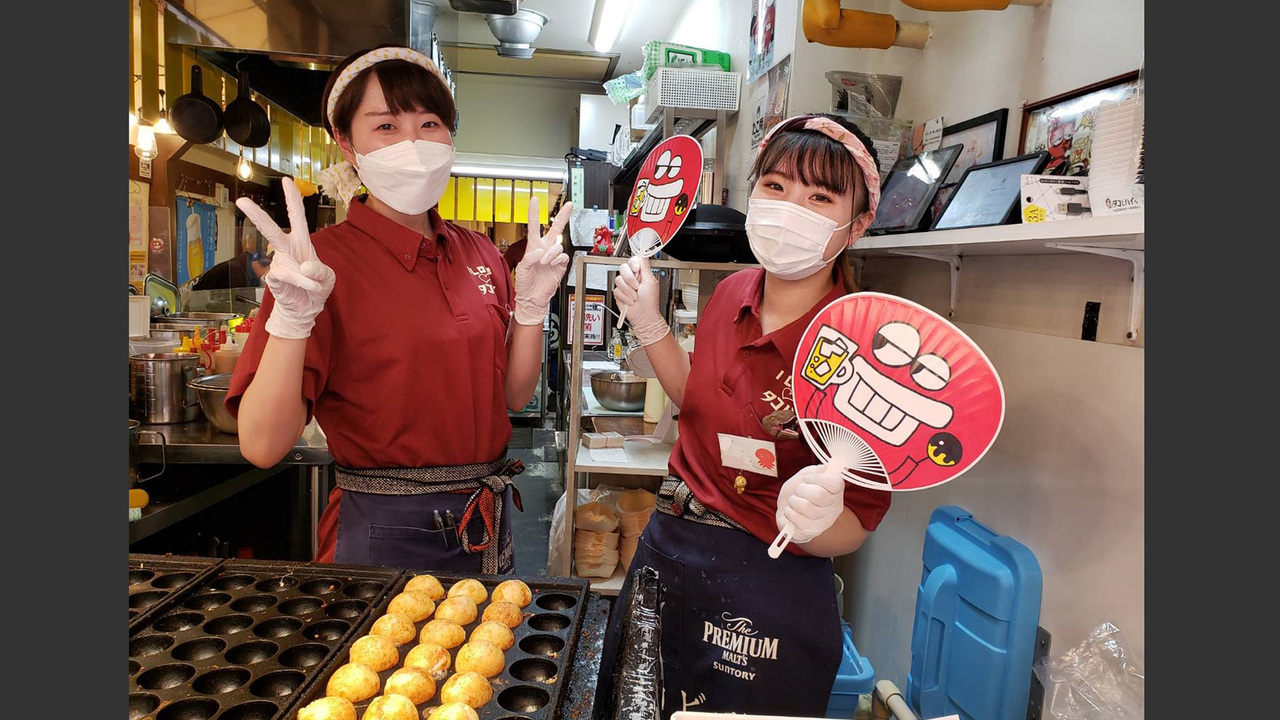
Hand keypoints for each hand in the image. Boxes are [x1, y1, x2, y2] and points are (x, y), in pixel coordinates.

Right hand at [235, 177, 334, 339]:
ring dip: (306, 279)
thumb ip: (320, 270)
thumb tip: (304, 265)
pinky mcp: (273, 279)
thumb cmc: (316, 287)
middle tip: (241, 202)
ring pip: (286, 264)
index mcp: (301, 242)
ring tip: (314, 286)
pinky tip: (305, 288)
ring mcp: (278, 264)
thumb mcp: (328, 277)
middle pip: (270, 230)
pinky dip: (301, 284)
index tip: (286, 180)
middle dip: (256, 216)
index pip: (297, 217)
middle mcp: (286, 250)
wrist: (306, 309)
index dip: (292, 199)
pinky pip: (285, 278)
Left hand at [513, 197, 573, 325]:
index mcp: (533, 246)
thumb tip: (540, 252)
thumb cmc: (525, 283)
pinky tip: (552, 264)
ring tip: (544, 262)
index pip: (534, 225)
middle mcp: (544, 249)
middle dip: (563, 216)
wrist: (533, 298)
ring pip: (558, 245)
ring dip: (551, 253)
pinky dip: (557, 259)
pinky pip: (563, 256)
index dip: (534, 212)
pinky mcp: (560, 265)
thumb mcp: (521, 269)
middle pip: (556, 228)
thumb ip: (529, 258)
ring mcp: (553, 257)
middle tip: (569, 205)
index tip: (535, 200)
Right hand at [614, 255, 668, 345]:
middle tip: (637, 286)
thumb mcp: (651, 281)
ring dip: (629, 290)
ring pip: (619, 279)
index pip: (633, 260)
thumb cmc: (650, 301)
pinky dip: (625, 297)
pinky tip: (630, 300)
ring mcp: (625, 286)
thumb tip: (643, 256)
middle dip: (630, 279)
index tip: (636, 269)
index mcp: (641, 273)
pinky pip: (617, 290)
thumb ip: (646, 267)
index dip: (633, 264)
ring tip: (635, 296)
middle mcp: (632, 278)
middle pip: (623, 268)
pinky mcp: (619, 293)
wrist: (644, 315)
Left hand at [775, 465, 845, 544]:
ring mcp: (822, 522)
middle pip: (818, 494)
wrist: (787, 509)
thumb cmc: (799, 492)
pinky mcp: (808, 532)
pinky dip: (788, 512)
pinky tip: (792, 512)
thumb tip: (823, 469)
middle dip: (802, 489)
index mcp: (835, 492)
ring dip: (794, 501)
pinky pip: (795, 518)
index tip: (809, 478)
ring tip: (794, 502)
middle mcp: (832, 508)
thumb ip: (816, 470)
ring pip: (805, 507)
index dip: (818, 478)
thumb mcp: (807, 475)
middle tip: (800, 491)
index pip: (836, 483)